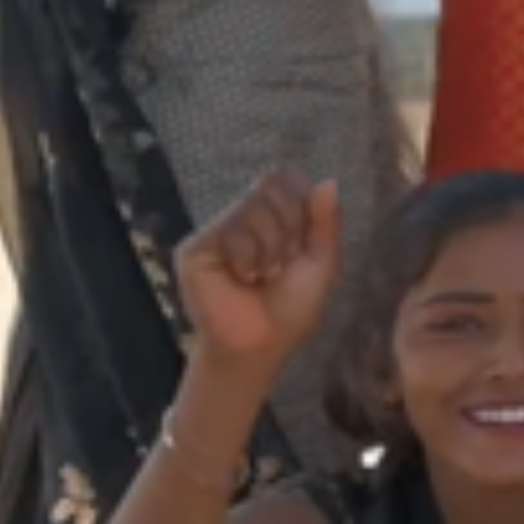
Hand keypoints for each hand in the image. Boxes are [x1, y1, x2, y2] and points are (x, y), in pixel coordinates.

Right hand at [174, 171, 341, 371]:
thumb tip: (328, 181)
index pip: (289, 179)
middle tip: (281, 265)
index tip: (302, 245)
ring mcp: (218, 229)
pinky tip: (242, 278)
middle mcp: (243, 216)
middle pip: (272, 187)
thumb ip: (326, 222)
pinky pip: (229, 230)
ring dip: (269, 248)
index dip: (303, 207)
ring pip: (252, 207)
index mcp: (274, 215)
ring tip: (261, 275)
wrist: (261, 343)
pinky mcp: (195, 247)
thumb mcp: (321, 263)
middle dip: (289, 229)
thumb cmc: (291, 307)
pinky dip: (246, 257)